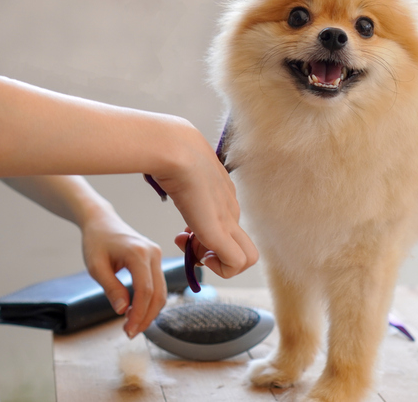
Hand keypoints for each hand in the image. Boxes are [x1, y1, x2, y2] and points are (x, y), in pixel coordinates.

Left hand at [81, 209, 166, 338]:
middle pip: (158, 293)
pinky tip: (136, 311)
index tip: (128, 330)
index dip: (139, 314)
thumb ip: (111, 288)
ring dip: (149, 311)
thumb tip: (122, 310)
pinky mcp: (156, 259)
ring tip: (131, 325)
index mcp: (138, 253)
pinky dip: (150, 301)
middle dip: (146, 317)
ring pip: (162, 291)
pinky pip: (158, 285)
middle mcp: (153, 253)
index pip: (145, 290)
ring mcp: (157, 255)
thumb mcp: (96, 267)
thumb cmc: (96, 242)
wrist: (102, 221)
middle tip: (130, 333)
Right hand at [151, 120, 257, 278]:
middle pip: (241, 245)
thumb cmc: (171, 155)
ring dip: (219, 264)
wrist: (175, 149)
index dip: (207, 237)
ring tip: (191, 247)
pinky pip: (237, 263)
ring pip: (247, 258)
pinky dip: (220, 268)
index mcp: (223, 195)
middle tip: (189, 244)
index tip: (185, 232)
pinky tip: (198, 252)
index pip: (226, 226)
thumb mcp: (179, 172)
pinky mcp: (221, 231)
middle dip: (215, 255)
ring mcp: (229, 220)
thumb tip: (172, 180)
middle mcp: (231, 209)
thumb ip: (183, 180)